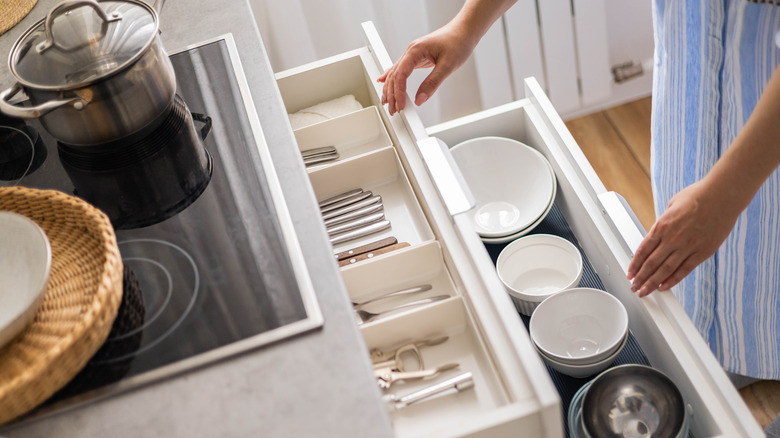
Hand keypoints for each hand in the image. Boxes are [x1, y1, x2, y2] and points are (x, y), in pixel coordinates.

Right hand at [377, 24, 476, 114]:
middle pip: (394, 75)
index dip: (398, 92)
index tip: (400, 105)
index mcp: (416, 50)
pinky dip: (392, 78)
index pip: (400, 74)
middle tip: (393, 110)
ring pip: (395, 73)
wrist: (464, 30)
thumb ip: (432, 83)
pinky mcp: (416, 57)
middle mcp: (411, 51)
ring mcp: (412, 54)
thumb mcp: (448, 65)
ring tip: (389, 103)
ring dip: (390, 89)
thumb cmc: (458, 42)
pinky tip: (384, 82)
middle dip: (391, 94)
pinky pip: (400, 69)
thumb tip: (420, 99)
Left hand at [626, 179, 740, 296]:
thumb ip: (664, 221)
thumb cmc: (698, 196)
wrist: (722, 195)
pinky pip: (684, 270)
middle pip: (651, 263)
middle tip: (634, 287)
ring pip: (665, 270)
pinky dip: (673, 280)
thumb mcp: (671, 205)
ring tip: (644, 292)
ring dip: (652, 283)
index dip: (635, 264)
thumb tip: (658, 231)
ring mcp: (687, 246)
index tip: (630, 273)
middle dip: (640, 278)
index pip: (643, 250)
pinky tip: (664, 287)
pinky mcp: (702, 252)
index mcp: (662, 226)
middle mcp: (672, 238)